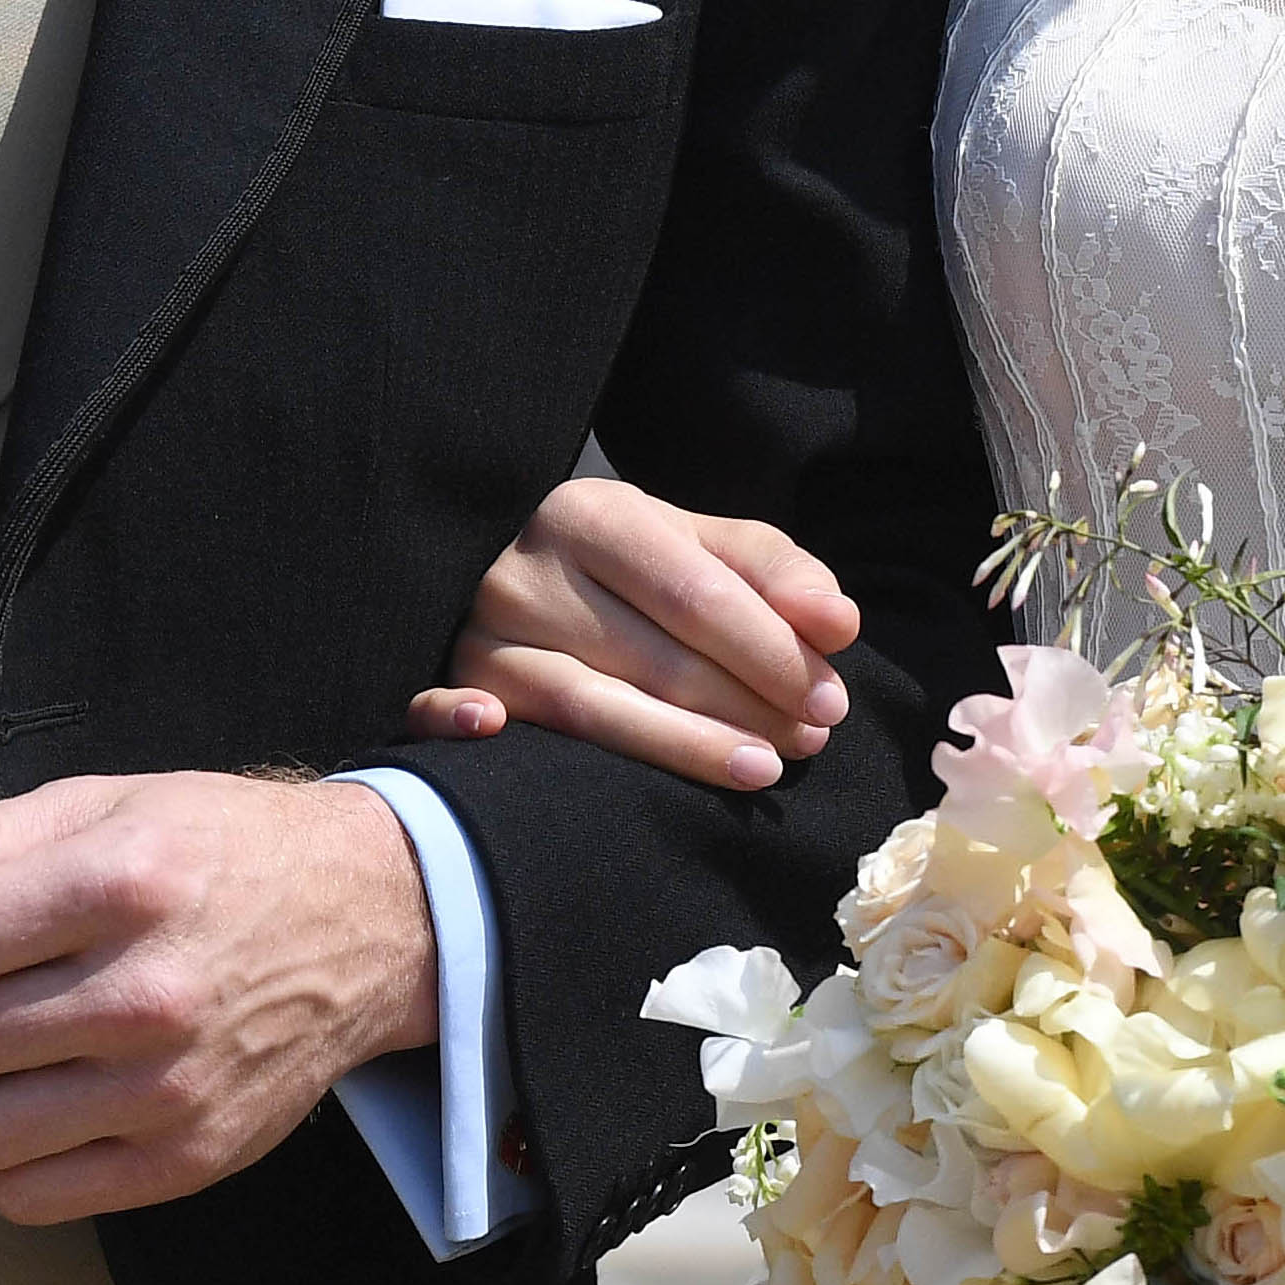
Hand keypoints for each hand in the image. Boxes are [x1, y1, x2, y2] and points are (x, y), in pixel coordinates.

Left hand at [0, 772, 436, 1225]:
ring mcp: (165, 1089)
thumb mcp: (106, 806)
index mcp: (118, 883)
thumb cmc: (222, 852)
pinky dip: (16, 1156)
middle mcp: (144, 993)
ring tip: (17, 1047)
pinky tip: (54, 1099)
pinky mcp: (183, 1161)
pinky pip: (26, 1197)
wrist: (366, 921)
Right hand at [408, 475, 859, 789]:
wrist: (518, 566)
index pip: (692, 593)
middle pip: (649, 656)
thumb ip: (773, 573)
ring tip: (762, 769)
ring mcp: (480, 631)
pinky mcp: (450, 681)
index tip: (829, 698)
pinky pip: (445, 711)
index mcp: (591, 515)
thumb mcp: (696, 546)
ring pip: (584, 707)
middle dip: (744, 707)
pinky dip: (470, 727)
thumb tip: (838, 623)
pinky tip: (526, 754)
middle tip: (809, 740)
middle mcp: (526, 569)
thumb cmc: (627, 566)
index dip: (768, 651)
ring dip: (683, 748)